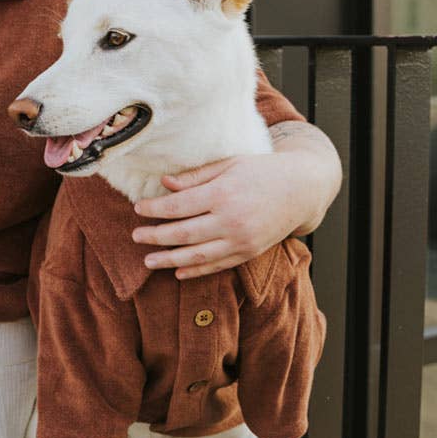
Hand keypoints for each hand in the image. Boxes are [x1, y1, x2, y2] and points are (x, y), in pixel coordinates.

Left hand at [131, 151, 314, 279]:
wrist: (302, 189)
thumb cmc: (261, 171)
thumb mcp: (229, 164)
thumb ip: (196, 176)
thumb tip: (164, 183)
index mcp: (223, 193)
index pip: (178, 205)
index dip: (154, 209)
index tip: (138, 209)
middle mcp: (231, 219)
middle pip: (183, 233)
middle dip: (155, 236)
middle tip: (135, 236)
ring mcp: (241, 240)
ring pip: (197, 255)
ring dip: (169, 260)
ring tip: (148, 261)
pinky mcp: (249, 253)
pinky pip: (217, 266)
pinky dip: (196, 271)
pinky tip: (177, 272)